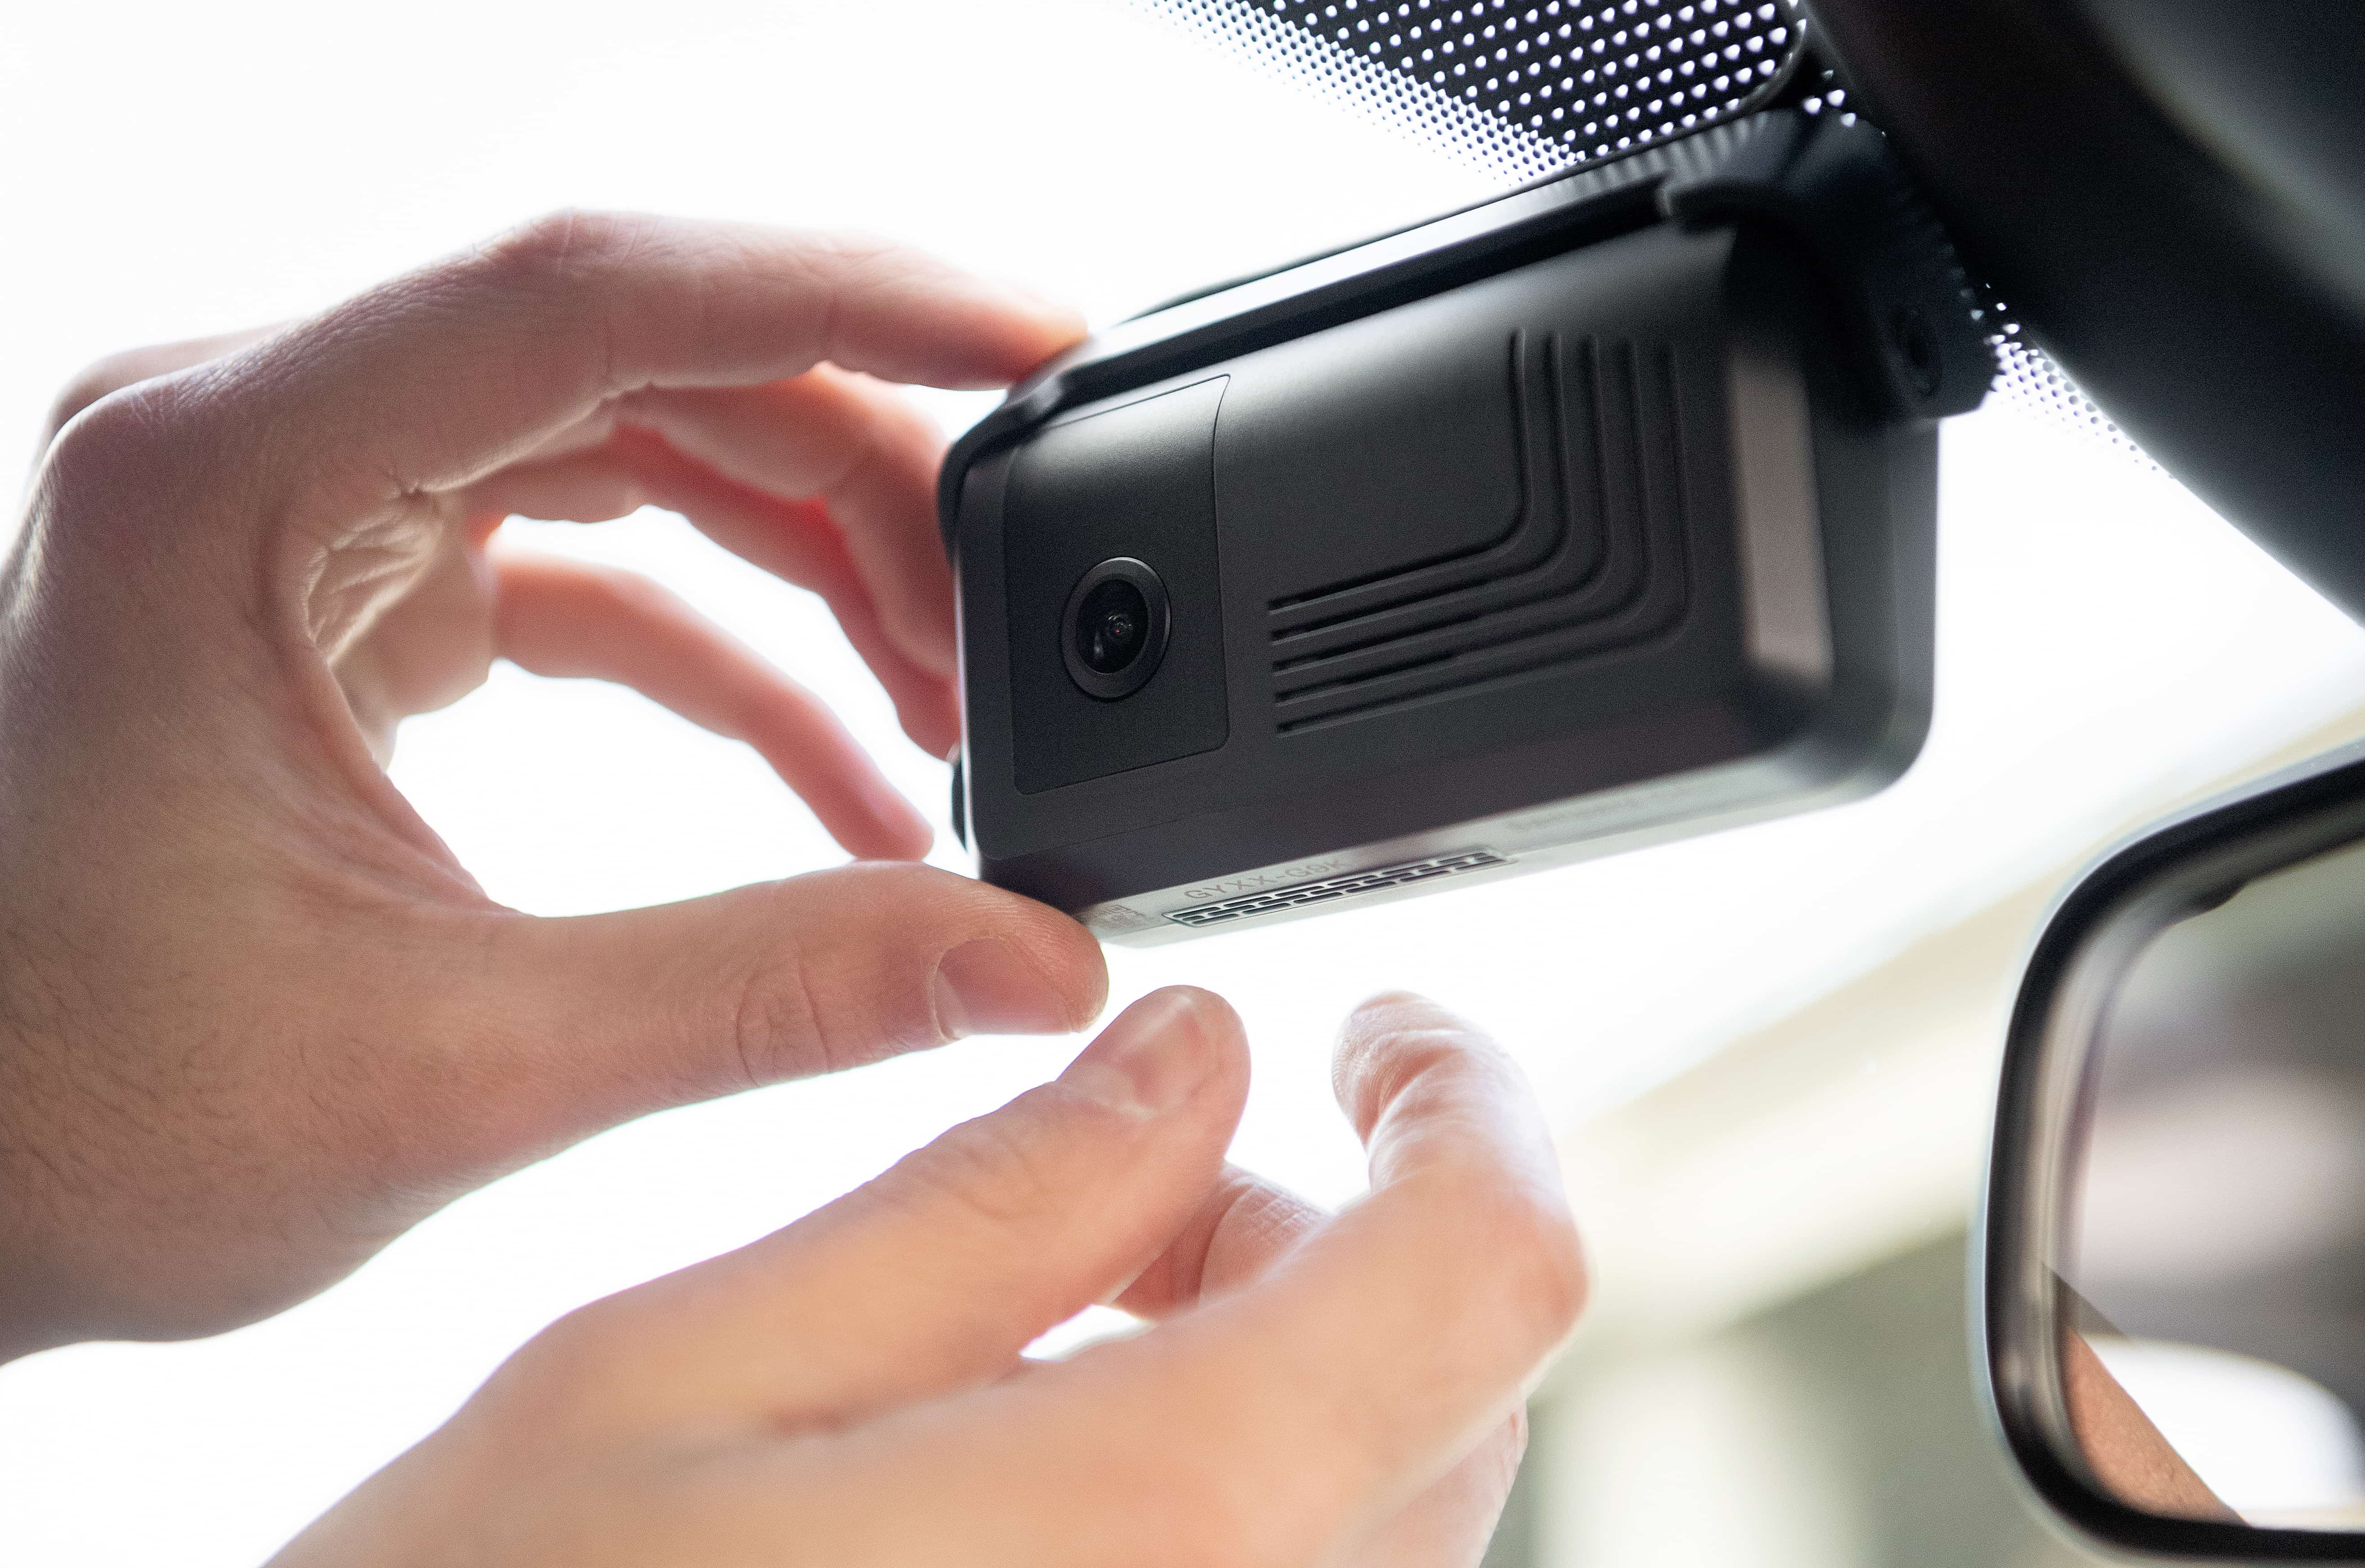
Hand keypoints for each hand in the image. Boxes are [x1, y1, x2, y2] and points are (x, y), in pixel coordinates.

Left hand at [0, 213, 1109, 1359]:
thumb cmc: (72, 1113)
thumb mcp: (452, 1065)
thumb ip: (770, 994)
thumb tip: (1030, 959)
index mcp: (220, 483)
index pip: (592, 298)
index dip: (848, 296)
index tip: (1036, 342)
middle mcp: (255, 441)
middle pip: (650, 360)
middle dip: (866, 481)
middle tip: (1011, 623)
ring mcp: (305, 503)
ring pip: (642, 443)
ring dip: (818, 563)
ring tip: (955, 705)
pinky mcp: (349, 582)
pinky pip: (596, 563)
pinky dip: (737, 658)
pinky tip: (858, 783)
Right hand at [268, 990, 1585, 1567]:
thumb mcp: (682, 1368)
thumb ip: (985, 1202)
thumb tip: (1189, 1056)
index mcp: (1161, 1540)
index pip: (1493, 1269)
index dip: (1465, 1106)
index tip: (1381, 1036)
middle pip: (1451, 1387)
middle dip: (1320, 1231)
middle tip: (1125, 1179)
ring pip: (1391, 1508)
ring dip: (1273, 1370)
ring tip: (1043, 1335)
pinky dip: (1229, 1497)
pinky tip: (1038, 1475)